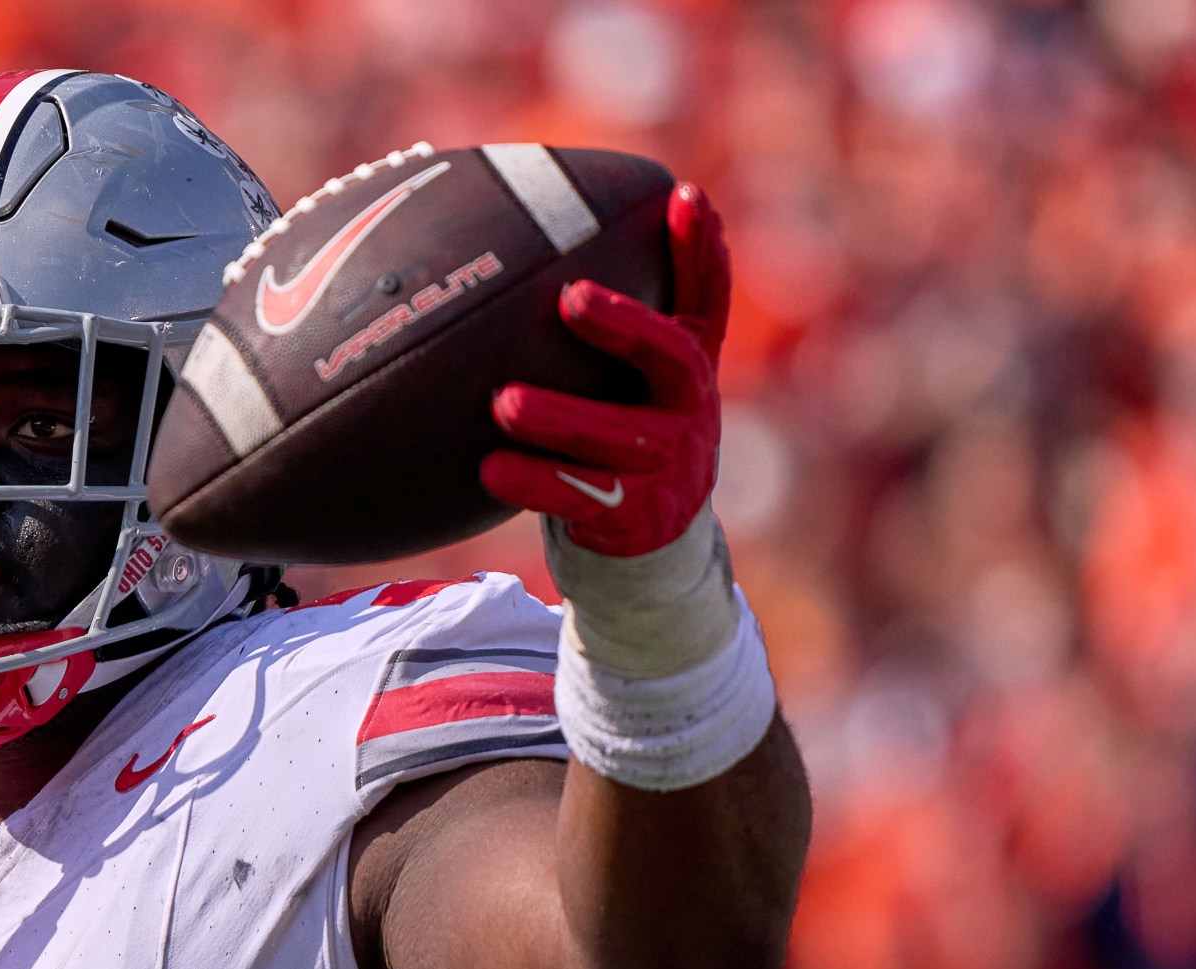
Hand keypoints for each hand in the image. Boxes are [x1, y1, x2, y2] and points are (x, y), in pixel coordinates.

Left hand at [479, 183, 730, 557]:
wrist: (643, 547)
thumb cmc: (614, 442)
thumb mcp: (623, 386)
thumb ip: (594, 336)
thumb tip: (506, 250)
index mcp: (687, 368)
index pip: (706, 298)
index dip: (700, 248)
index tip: (680, 193)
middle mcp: (689, 411)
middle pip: (672, 357)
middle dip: (626, 323)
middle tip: (571, 297)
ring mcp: (667, 466)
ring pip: (619, 435)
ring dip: (561, 416)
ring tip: (504, 402)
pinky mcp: (635, 518)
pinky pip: (580, 497)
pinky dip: (534, 483)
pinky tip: (489, 469)